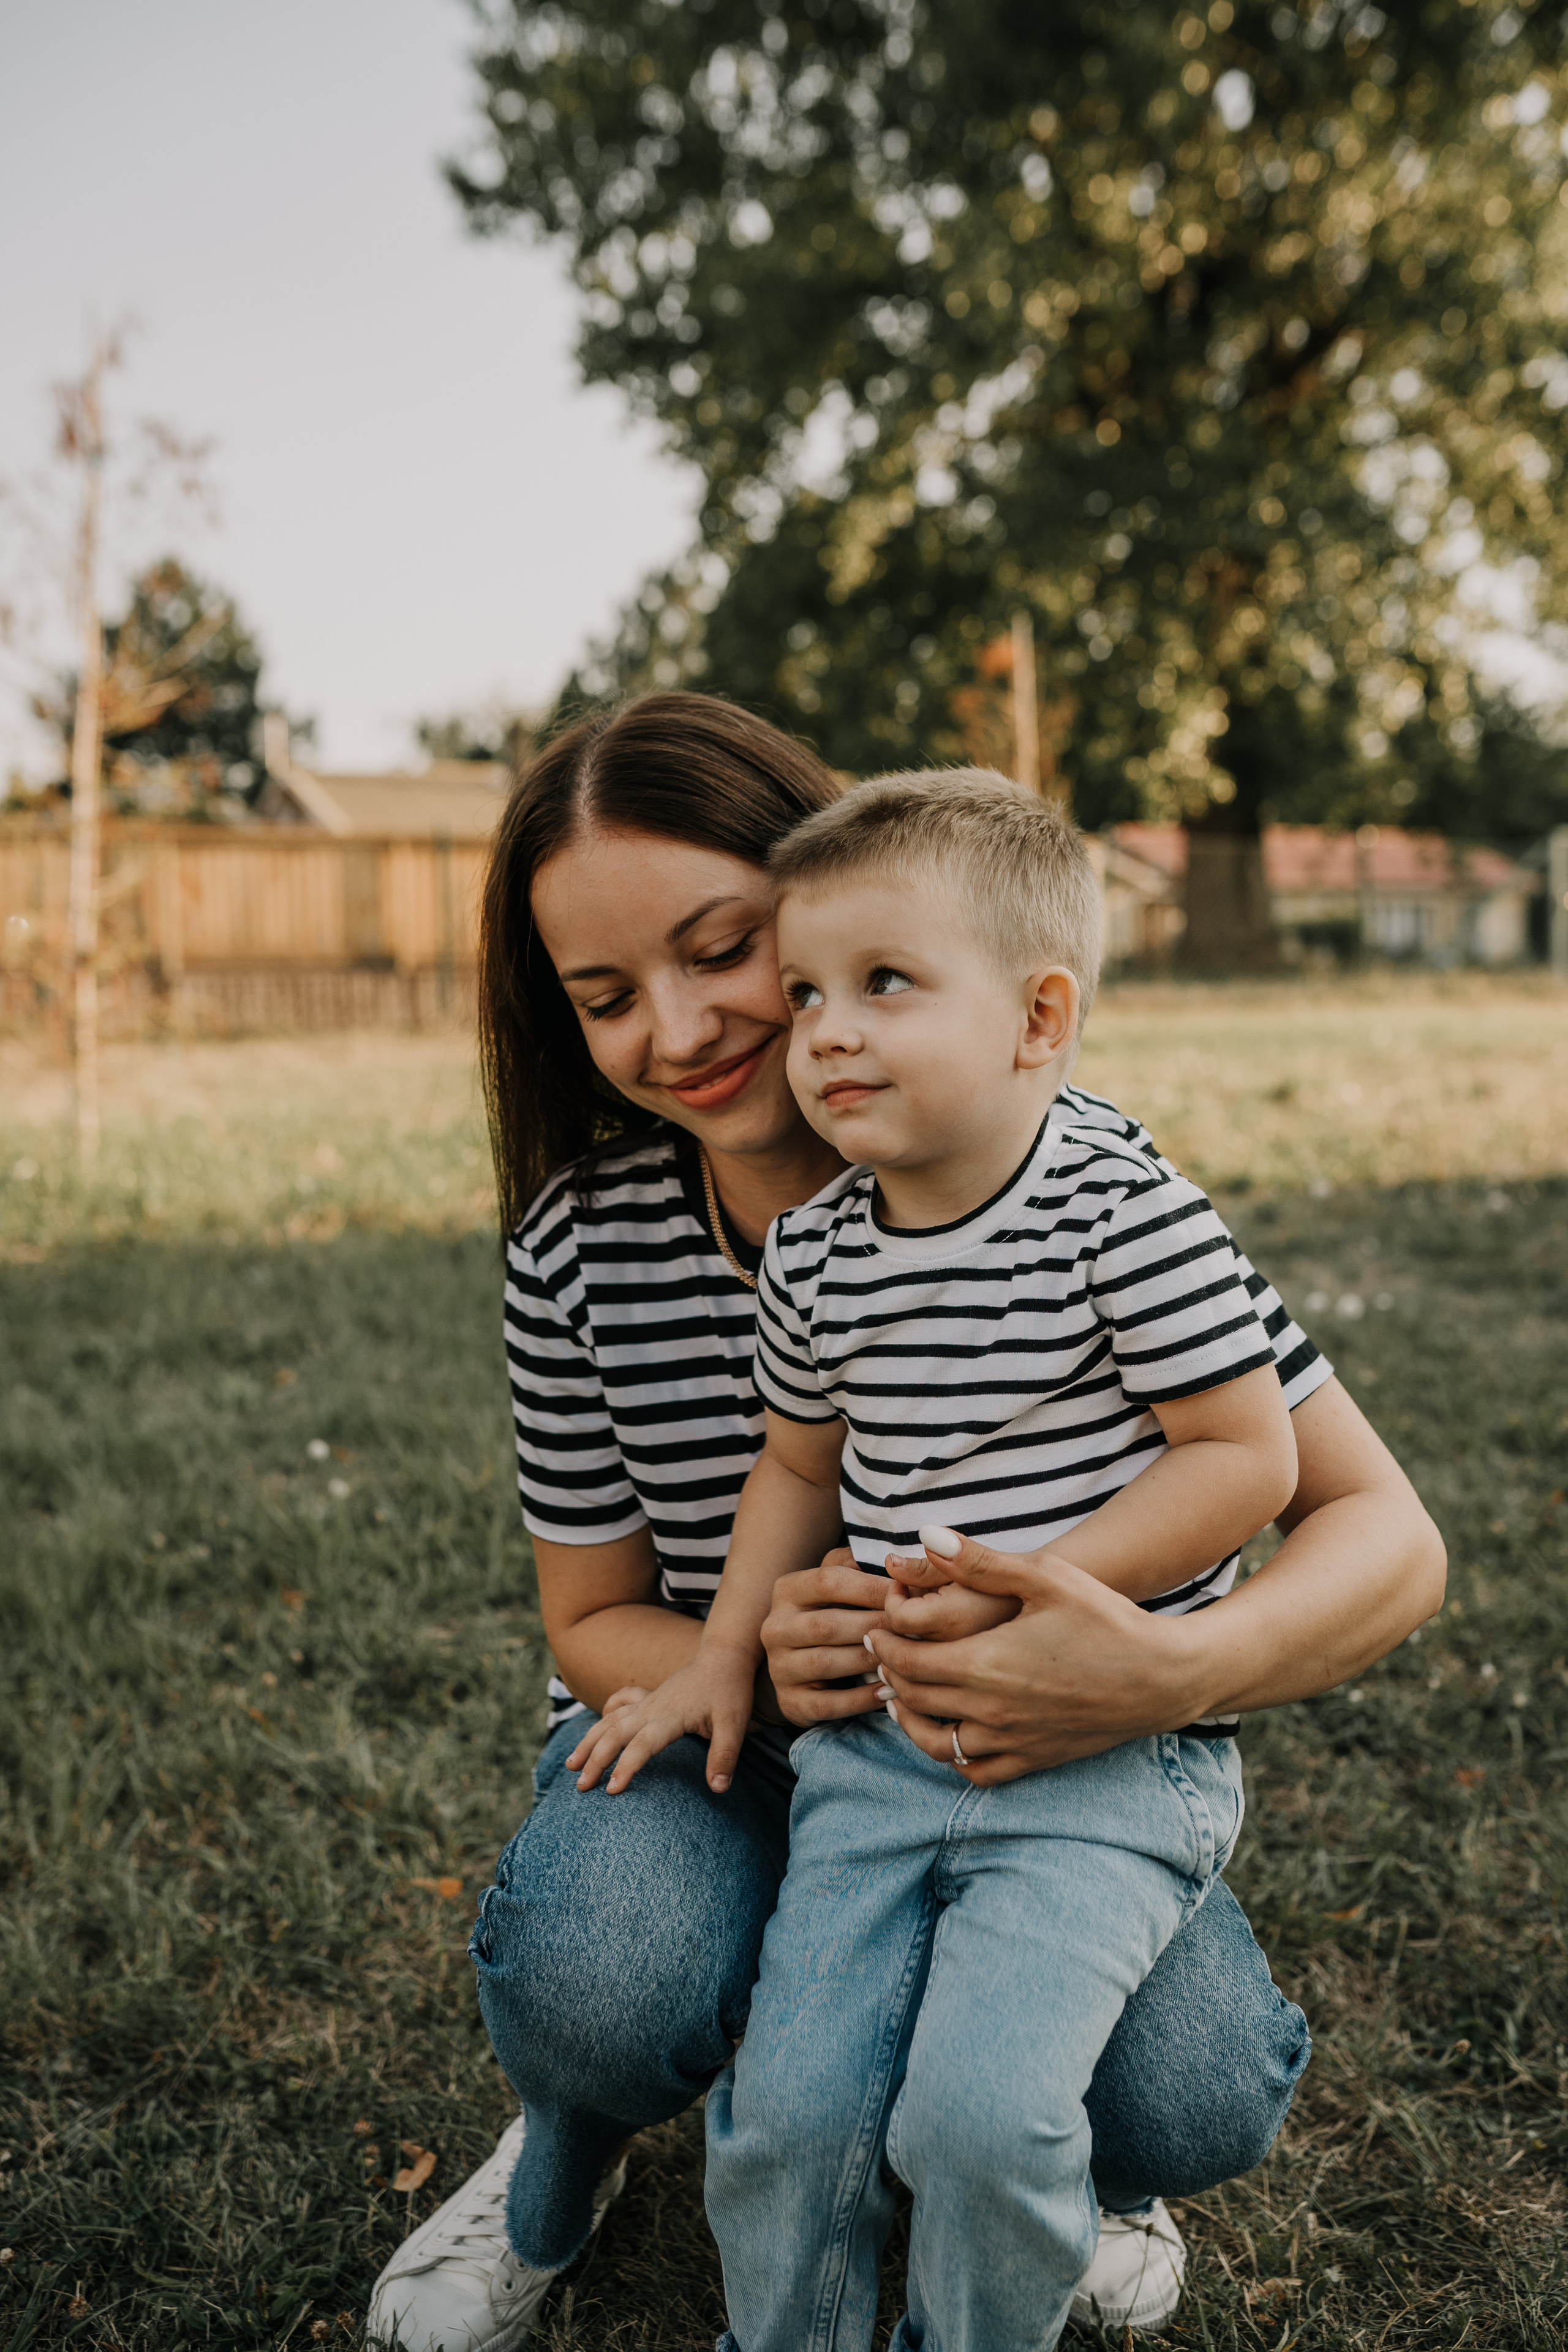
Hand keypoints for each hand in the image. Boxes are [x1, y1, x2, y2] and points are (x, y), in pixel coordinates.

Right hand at [567, 1642, 757, 1794]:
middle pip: (615, 1733)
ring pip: (609, 1719)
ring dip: (589, 1741)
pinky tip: (599, 1725)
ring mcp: (648, 1700)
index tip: (611, 1790)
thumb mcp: (735, 1723)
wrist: (725, 1654)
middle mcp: (652, 1707)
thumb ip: (724, 1756)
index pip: (642, 1745)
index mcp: (671, 1716)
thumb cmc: (730, 1689)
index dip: (626, 1767)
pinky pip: (620, 1702)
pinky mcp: (650, 1696)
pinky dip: (606, 1714)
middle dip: (595, 1760)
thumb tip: (718, 1789)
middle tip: (581, 1787)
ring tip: (571, 1764)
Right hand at [762, 1548, 892, 1727]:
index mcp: (787, 1590)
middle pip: (828, 1624)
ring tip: (906, 1659)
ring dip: (870, 1661)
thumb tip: (895, 1560)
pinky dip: (860, 1699)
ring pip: (826, 1663)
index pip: (829, 1581)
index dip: (871, 1587)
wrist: (799, 1667)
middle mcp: (775, 1627)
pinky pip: (827, 1703)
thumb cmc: (833, 1615)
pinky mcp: (789, 1702)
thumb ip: (856, 1566)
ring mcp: (778, 1667)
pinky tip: (889, 1691)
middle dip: (875, 1626)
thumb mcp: (837, 1583)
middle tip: (914, 1630)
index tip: (907, 1594)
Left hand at [865, 1531, 1200, 1785]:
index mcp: (986, 1663)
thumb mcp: (1045, 1576)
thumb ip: (980, 1561)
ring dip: (910, 1721)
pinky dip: (951, 1757)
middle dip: (891, 1676)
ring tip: (901, 1697)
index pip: (908, 1662)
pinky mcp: (1035, 1759)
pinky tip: (949, 1733)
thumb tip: (923, 1538)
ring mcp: (1013, 1740)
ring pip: (936, 1744)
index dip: (885, 1644)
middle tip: (883, 1655)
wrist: (1164, 1676)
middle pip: (916, 1699)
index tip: (877, 1628)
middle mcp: (991, 1710)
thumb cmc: (1105, 1617)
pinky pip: (976, 1771)